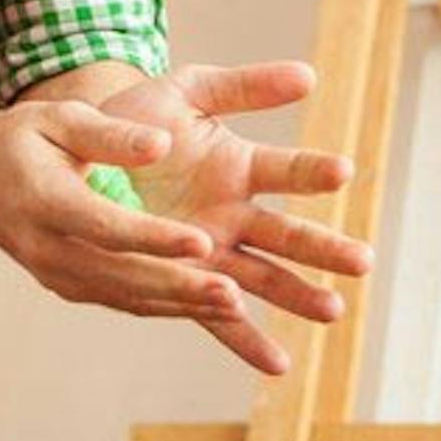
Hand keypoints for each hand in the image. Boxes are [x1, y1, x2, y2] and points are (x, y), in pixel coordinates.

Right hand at [0, 97, 244, 336]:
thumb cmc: (19, 140)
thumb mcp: (58, 120)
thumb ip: (109, 134)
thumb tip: (161, 144)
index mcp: (45, 202)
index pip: (107, 227)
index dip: (155, 239)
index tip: (202, 242)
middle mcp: (48, 248)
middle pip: (121, 276)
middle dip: (179, 287)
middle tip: (232, 293)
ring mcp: (55, 274)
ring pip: (124, 297)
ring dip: (179, 304)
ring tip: (232, 305)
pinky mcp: (67, 285)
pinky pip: (120, 300)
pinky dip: (162, 305)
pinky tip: (205, 305)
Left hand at [98, 61, 373, 373]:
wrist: (77, 157)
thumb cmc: (137, 118)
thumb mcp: (188, 91)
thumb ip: (245, 86)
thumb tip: (309, 75)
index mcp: (239, 167)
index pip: (286, 170)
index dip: (311, 170)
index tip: (341, 170)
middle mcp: (233, 214)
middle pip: (287, 234)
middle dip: (324, 248)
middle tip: (363, 261)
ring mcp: (211, 251)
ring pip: (263, 278)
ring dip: (297, 296)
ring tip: (333, 311)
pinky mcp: (184, 280)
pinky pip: (217, 317)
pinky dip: (245, 341)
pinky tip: (277, 365)